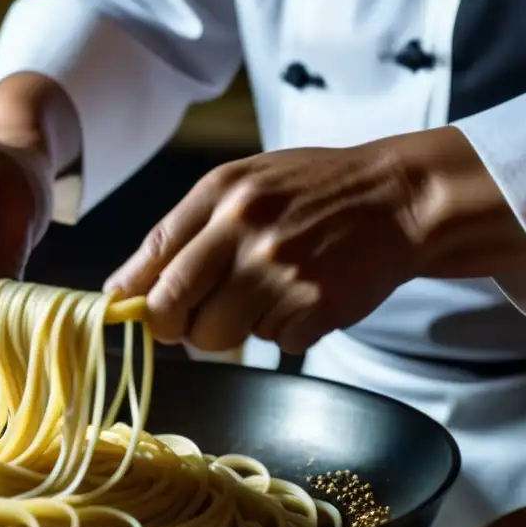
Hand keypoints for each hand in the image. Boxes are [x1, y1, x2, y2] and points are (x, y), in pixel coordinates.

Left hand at [105, 134, 447, 353]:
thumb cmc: (315, 191)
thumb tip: (128, 286)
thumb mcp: (246, 183)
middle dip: (170, 324)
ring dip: (227, 330)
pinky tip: (300, 299)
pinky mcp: (312, 307)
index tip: (126, 308)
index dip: (132, 292)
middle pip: (170, 306)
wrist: (399, 199)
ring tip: (259, 299)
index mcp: (222, 193)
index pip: (153, 255)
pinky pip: (270, 342)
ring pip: (214, 336)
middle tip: (187, 321)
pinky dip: (279, 331)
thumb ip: (189, 228)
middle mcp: (244, 230)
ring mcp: (279, 271)